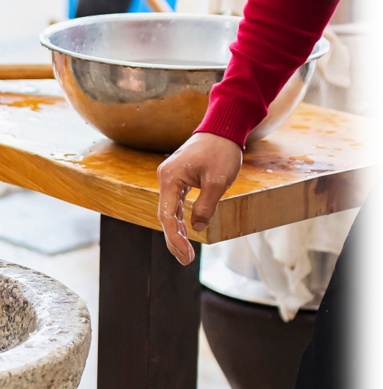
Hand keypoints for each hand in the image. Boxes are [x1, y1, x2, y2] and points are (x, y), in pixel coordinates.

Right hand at [156, 132, 242, 265]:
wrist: (222, 128)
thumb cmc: (221, 151)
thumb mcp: (217, 182)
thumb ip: (206, 207)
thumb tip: (197, 228)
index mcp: (170, 179)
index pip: (166, 216)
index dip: (175, 238)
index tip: (186, 255)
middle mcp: (165, 179)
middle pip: (165, 216)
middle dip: (175, 240)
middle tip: (186, 260)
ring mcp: (170, 178)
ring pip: (169, 211)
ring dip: (177, 232)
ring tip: (186, 253)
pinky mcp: (178, 178)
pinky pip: (175, 203)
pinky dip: (180, 219)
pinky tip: (187, 232)